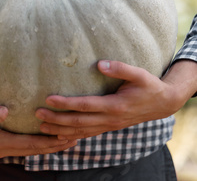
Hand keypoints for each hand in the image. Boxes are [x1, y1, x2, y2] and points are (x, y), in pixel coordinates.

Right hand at [0, 61, 76, 157]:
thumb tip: (3, 111)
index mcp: (0, 143)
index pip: (31, 145)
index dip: (49, 141)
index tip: (66, 135)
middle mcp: (5, 149)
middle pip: (35, 149)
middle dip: (56, 144)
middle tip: (77, 136)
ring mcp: (4, 147)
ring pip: (32, 148)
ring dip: (50, 143)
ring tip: (69, 136)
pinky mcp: (3, 141)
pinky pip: (26, 143)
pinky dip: (39, 140)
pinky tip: (47, 133)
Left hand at [35, 59, 196, 139]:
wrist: (162, 103)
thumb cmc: (149, 85)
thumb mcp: (139, 73)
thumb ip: (120, 68)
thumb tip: (100, 63)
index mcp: (115, 105)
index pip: (85, 105)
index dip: (66, 103)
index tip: (48, 99)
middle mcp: (110, 119)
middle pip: (78, 121)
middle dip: (57, 119)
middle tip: (37, 114)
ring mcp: (109, 125)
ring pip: (81, 131)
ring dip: (61, 130)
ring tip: (42, 127)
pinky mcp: (109, 126)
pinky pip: (88, 134)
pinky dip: (73, 135)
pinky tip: (60, 135)